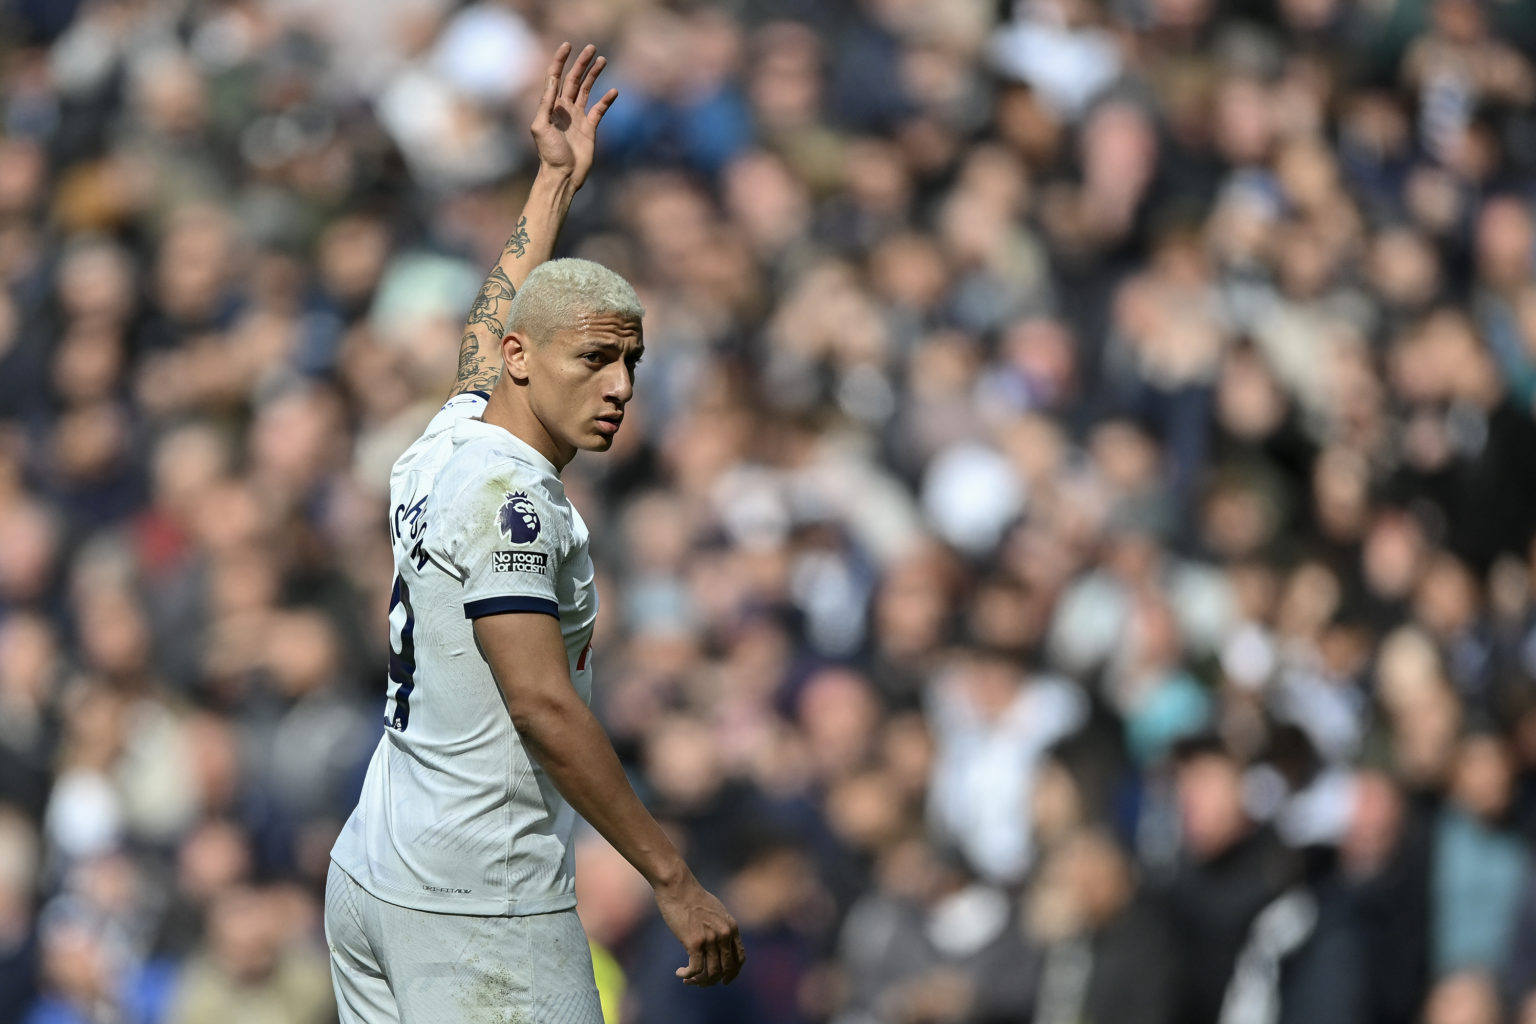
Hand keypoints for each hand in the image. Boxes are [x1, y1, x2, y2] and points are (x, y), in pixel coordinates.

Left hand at [530, 42, 617, 190]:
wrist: (562, 175)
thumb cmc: (548, 153)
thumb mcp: (540, 126)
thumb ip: (545, 102)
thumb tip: (553, 78)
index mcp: (550, 106)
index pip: (556, 77)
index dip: (561, 60)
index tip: (568, 45)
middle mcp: (564, 108)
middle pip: (573, 79)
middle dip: (582, 63)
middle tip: (592, 48)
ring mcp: (578, 117)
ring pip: (587, 90)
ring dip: (594, 75)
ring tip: (603, 60)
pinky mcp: (590, 128)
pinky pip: (599, 109)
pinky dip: (606, 100)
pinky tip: (614, 91)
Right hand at [654, 874, 744, 986]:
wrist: (678, 886)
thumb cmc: (692, 897)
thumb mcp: (715, 910)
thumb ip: (720, 926)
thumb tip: (718, 943)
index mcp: (732, 927)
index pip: (740, 959)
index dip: (733, 973)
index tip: (723, 981)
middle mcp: (725, 934)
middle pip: (725, 970)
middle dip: (712, 981)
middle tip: (698, 983)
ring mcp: (711, 938)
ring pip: (711, 973)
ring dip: (699, 981)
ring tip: (688, 980)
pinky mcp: (695, 942)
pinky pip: (695, 969)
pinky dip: (688, 975)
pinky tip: (680, 973)